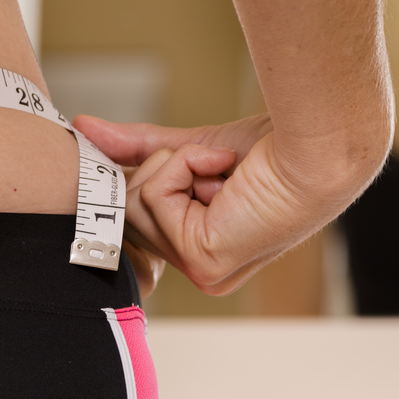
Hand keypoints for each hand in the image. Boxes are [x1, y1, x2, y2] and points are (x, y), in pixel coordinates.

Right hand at [74, 113, 341, 295]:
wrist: (315, 147)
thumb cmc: (275, 149)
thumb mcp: (191, 149)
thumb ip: (138, 147)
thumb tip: (83, 127)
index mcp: (201, 249)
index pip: (137, 219)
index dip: (142, 179)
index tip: (168, 155)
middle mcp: (199, 268)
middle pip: (128, 211)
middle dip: (164, 168)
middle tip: (212, 162)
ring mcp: (200, 271)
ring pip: (135, 203)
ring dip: (178, 164)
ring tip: (223, 168)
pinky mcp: (203, 261)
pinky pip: (152, 198)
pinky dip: (184, 168)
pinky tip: (225, 174)